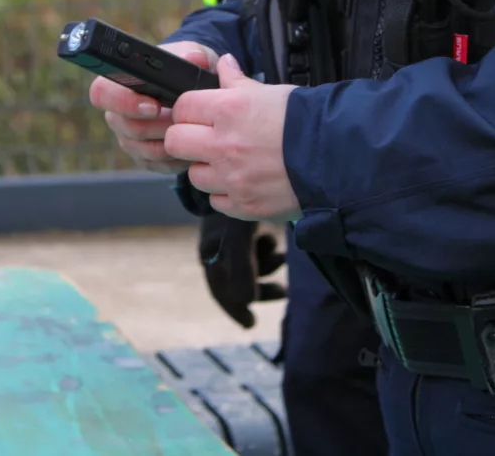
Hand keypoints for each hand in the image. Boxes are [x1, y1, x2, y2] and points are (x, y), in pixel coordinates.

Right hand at [89, 41, 218, 173]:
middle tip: (184, 119)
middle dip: (161, 125)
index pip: (102, 94)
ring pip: (146, 150)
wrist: (193, 91)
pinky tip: (194, 144)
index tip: (154, 105)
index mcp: (116, 85)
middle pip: (129, 128)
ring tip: (192, 129)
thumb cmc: (184, 69)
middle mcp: (116, 115)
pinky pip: (159, 165)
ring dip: (172, 141)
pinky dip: (178, 156)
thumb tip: (194, 59)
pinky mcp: (144, 159)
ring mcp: (129, 140)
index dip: (125, 102)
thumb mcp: (189, 55)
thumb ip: (190, 55)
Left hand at [166, 54, 301, 221]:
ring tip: (231, 162)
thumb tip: (223, 63)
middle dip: (186, 139)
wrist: (337, 158)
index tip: (198, 114)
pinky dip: (225, 193)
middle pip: (175, 142)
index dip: (188, 110)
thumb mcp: (270, 92)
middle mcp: (223, 145)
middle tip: (203, 139)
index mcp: (228, 110)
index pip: (182, 107)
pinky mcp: (242, 205)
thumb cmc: (305, 121)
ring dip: (207, 168)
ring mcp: (231, 178)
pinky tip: (244, 181)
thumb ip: (237, 81)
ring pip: (194, 175)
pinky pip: (216, 200)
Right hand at [199, 213, 285, 328]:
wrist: (243, 170)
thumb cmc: (238, 206)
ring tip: (282, 254)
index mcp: (211, 252)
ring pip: (252, 267)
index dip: (235, 309)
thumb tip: (246, 303)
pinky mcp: (246, 229)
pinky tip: (278, 242)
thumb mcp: (239, 239)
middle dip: (261, 287)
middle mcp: (219, 248)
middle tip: (283, 292)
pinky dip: (268, 252)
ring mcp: (232, 238)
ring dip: (267, 266)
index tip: (251, 324)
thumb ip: (241, 271)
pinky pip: (258, 252)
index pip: (221, 290)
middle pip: (238, 282)